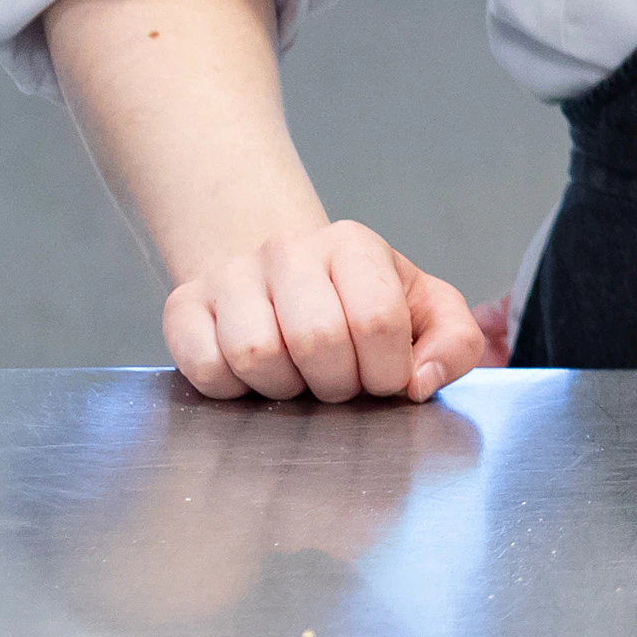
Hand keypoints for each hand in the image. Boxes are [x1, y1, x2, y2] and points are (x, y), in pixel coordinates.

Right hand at [159, 221, 501, 403]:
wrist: (284, 280)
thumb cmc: (361, 303)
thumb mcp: (426, 312)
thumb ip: (454, 343)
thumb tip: (419, 382)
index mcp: (353, 245)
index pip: (377, 320)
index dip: (385, 371)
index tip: (384, 380)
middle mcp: (287, 250)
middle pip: (317, 340)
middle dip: (338, 384)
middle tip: (340, 383)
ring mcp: (230, 276)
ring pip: (257, 356)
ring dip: (286, 389)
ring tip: (299, 377)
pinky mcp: (183, 307)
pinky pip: (206, 370)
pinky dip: (235, 391)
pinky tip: (254, 377)